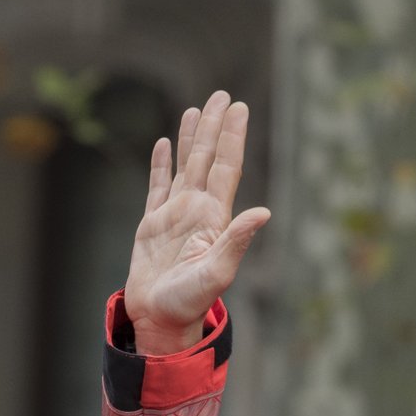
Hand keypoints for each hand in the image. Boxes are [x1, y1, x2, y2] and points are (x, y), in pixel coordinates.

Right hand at [125, 91, 271, 356]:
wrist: (159, 320)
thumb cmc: (189, 302)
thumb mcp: (218, 272)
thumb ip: (238, 240)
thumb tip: (264, 212)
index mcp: (214, 217)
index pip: (226, 167)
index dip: (232, 138)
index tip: (238, 108)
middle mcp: (197, 210)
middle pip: (207, 158)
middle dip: (214, 127)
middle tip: (221, 95)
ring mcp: (174, 215)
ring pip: (184, 166)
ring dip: (190, 139)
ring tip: (195, 109)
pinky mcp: (151, 225)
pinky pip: (156, 187)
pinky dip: (160, 164)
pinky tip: (162, 145)